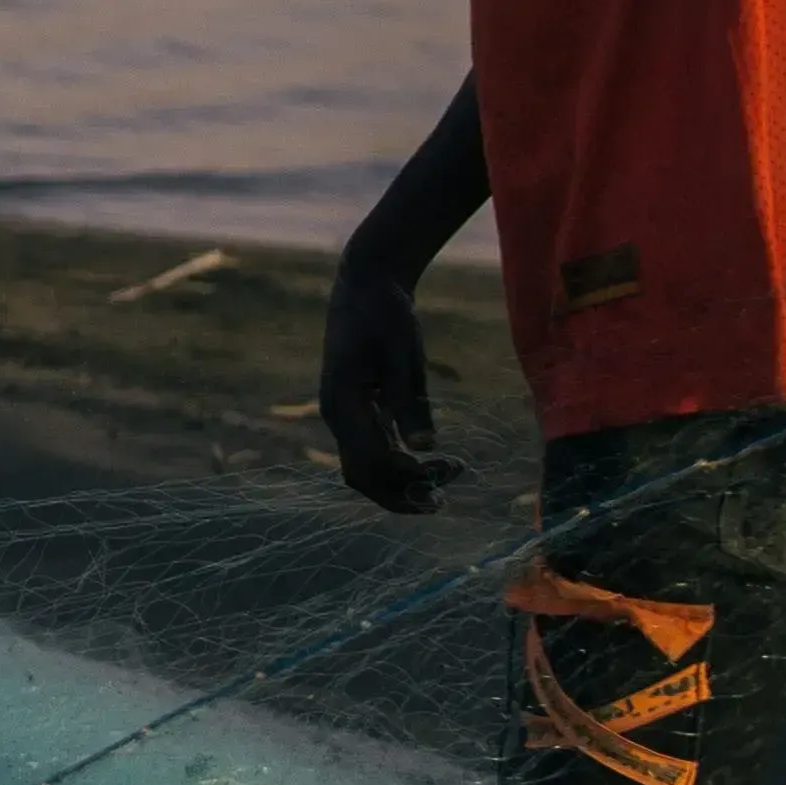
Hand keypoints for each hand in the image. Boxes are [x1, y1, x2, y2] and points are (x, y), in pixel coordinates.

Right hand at [318, 266, 458, 513]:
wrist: (366, 283)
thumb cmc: (385, 314)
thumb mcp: (404, 356)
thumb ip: (410, 403)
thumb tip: (425, 448)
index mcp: (341, 404)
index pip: (369, 459)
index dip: (406, 474)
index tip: (445, 468)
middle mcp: (338, 415)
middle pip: (361, 475)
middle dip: (400, 494)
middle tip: (443, 502)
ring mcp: (346, 414)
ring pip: (366, 467)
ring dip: (403, 482)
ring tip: (447, 482)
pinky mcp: (359, 409)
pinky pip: (373, 449)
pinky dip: (400, 463)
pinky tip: (432, 462)